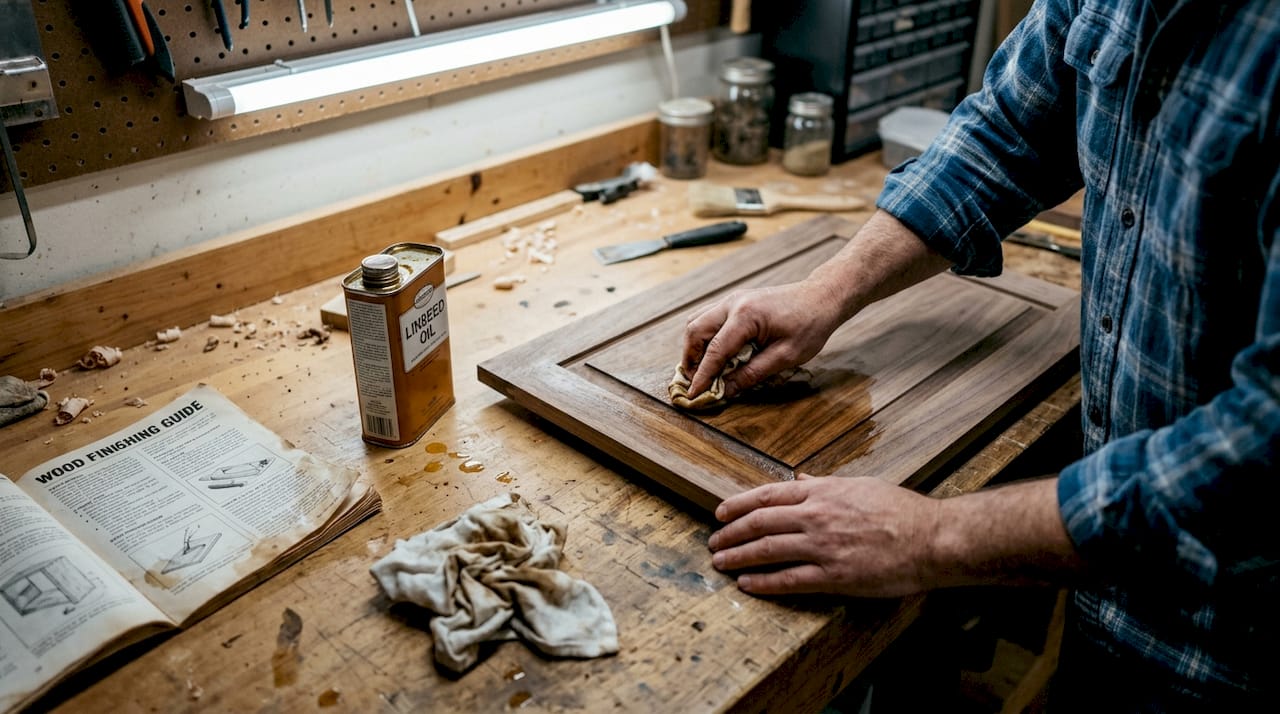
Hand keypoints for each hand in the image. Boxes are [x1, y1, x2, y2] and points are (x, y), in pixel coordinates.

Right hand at [681, 281, 843, 397]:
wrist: (821, 297)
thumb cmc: (809, 325)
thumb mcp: (785, 356)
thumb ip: (753, 373)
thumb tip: (727, 390)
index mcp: (746, 316)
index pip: (715, 351)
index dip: (702, 376)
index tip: (693, 394)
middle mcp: (733, 303)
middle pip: (695, 331)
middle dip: (690, 359)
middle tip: (695, 382)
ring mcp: (732, 299)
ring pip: (696, 321)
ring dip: (693, 346)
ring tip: (700, 369)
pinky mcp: (735, 301)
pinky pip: (707, 317)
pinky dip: (702, 336)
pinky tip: (711, 353)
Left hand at [707, 475, 941, 596]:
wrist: (933, 538)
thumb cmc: (902, 510)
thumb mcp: (860, 486)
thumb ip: (825, 486)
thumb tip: (800, 482)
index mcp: (823, 493)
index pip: (768, 495)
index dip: (739, 504)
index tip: (720, 513)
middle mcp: (818, 517)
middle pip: (760, 523)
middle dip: (731, 533)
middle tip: (713, 541)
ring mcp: (824, 547)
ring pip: (768, 550)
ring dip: (739, 557)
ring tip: (721, 562)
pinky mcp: (835, 576)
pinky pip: (790, 580)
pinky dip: (764, 583)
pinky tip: (748, 585)